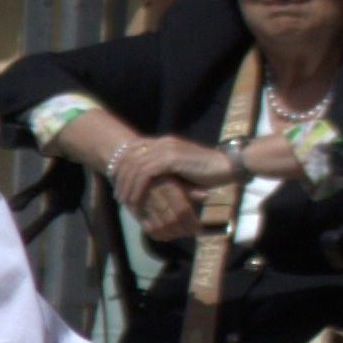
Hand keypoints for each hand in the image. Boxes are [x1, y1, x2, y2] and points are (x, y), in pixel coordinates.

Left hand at [112, 133, 240, 248]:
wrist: (227, 166)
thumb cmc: (207, 171)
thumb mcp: (181, 168)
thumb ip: (165, 169)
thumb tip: (151, 181)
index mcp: (165, 141)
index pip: (134, 147)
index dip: (121, 162)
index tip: (114, 179)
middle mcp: (163, 142)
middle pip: (130, 157)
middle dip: (120, 177)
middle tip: (117, 195)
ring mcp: (167, 149)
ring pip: (135, 167)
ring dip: (127, 186)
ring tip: (124, 202)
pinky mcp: (171, 159)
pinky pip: (146, 174)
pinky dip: (138, 189)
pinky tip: (135, 201)